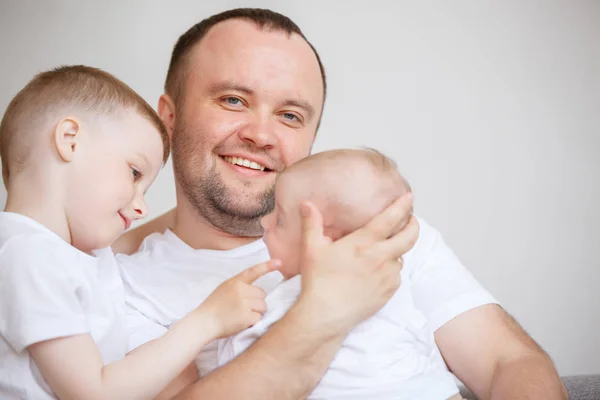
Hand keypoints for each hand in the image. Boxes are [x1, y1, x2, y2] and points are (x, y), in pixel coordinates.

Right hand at [198, 260, 280, 338]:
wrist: (204, 322)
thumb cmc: (214, 306)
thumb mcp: (225, 288)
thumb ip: (240, 287)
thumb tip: (258, 292)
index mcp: (235, 281)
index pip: (254, 271)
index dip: (267, 266)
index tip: (279, 262)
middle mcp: (241, 290)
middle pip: (262, 294)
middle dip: (256, 302)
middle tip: (242, 308)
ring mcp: (244, 303)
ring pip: (263, 306)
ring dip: (256, 312)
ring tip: (241, 315)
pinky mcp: (246, 317)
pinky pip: (259, 318)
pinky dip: (252, 323)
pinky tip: (241, 322)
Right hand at [297, 192, 417, 332]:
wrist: (326, 315)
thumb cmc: (318, 281)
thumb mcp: (311, 249)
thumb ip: (312, 224)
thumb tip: (307, 204)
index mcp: (364, 243)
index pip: (390, 219)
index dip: (402, 206)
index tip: (408, 197)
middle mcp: (381, 257)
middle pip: (410, 237)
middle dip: (414, 225)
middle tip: (411, 219)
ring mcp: (387, 276)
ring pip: (401, 256)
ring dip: (398, 249)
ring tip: (388, 247)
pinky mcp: (389, 292)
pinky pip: (396, 274)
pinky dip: (392, 268)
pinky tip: (379, 269)